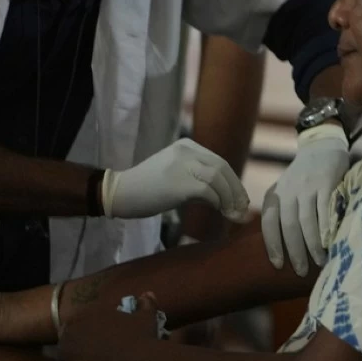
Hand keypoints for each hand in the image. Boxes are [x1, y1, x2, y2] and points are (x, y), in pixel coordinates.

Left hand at [58, 292, 163, 360]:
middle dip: (77, 336)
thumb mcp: (146, 316)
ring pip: (63, 346)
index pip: (82, 316)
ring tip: (83, 360)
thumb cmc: (142, 337)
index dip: (88, 326)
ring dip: (71, 351)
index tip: (97, 334)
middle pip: (69, 329)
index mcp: (91, 308)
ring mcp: (68, 341)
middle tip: (89, 348)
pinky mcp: (65, 360)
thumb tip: (148, 294)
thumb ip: (146, 303)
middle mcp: (76, 321)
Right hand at [103, 139, 249, 220]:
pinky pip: (208, 191)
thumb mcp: (174, 173)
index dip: (234, 182)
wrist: (120, 192)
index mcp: (187, 146)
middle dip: (236, 190)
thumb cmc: (146, 188)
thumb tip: (225, 196)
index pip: (219, 162)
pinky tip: (220, 212)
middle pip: (223, 168)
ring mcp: (181, 164)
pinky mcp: (178, 182)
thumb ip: (197, 177)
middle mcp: (186, 150)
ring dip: (230, 198)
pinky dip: (218, 202)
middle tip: (242, 210)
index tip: (240, 200)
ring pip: (218, 178)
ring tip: (233, 214)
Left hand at [261, 124, 349, 275]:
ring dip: (312, 244)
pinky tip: (331, 241)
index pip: (269, 223)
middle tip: (301, 271)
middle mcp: (288, 190)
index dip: (273, 245)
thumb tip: (284, 249)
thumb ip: (283, 212)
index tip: (278, 265)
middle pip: (288, 225)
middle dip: (295, 251)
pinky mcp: (326, 181)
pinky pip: (325, 209)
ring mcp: (307, 185)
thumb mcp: (286, 191)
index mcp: (275, 195)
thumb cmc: (304, 177)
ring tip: (320, 261)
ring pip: (306, 220)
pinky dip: (327, 228)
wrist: (322, 145)